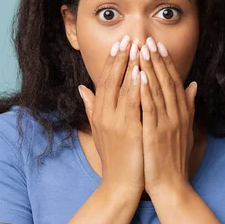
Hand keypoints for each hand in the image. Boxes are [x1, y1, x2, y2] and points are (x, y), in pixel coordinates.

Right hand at [78, 35, 144, 197]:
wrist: (119, 185)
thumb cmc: (115, 159)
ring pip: (121, 87)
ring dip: (129, 65)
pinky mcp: (128, 130)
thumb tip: (82, 88)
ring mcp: (115, 121)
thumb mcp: (99, 131)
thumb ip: (91, 108)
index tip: (120, 44)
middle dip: (120, 57)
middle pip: (111, 79)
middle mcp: (104, 114)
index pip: (105, 81)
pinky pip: (132, 103)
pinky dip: (136, 86)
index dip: (112, 61)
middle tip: (128, 37)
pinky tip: (142, 71)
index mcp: (99, 113)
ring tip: (137, 46)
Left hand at [139, 37, 197, 196]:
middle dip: (156, 59)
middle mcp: (176, 116)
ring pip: (158, 90)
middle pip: (166, 82)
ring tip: (141, 49)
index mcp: (181, 114)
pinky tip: (139, 75)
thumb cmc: (173, 160)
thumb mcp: (184, 131)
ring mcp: (167, 124)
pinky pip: (150, 108)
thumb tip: (193, 85)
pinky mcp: (156, 134)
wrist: (171, 186)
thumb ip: (187, 107)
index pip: (173, 82)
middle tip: (147, 39)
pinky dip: (146, 90)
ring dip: (149, 68)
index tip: (157, 45)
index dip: (165, 63)